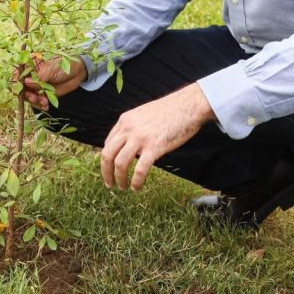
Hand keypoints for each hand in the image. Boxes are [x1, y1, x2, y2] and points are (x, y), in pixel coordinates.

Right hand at [24, 56, 85, 110]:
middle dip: (28, 95)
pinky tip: (46, 106)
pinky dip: (40, 105)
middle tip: (36, 98)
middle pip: (21, 88)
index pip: (18, 74)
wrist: (77, 72)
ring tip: (45, 102)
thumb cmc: (63, 65)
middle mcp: (30, 75)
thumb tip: (26, 82)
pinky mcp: (41, 93)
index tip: (24, 90)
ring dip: (35, 101)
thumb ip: (39, 77)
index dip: (18, 83)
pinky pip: (36, 102)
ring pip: (28, 97)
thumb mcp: (51, 69)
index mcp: (30, 65)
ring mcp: (35, 85)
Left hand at [100, 84, 214, 192]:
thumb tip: (130, 142)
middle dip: (106, 172)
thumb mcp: (144, 114)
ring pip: (120, 164)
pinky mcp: (154, 147)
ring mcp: (140, 138)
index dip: (106, 159)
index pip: (108, 143)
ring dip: (119, 179)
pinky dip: (136, 182)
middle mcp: (129, 129)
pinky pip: (139, 170)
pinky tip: (136, 187)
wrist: (187, 105)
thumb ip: (134, 127)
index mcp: (125, 120)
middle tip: (109, 184)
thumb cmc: (170, 110)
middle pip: (108, 154)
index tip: (110, 169)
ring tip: (122, 188)